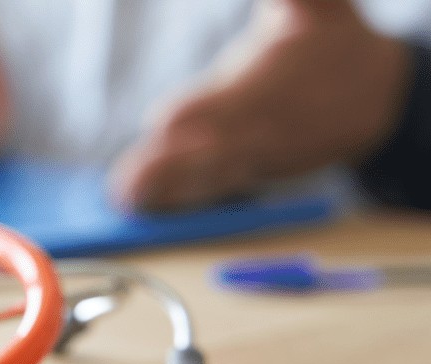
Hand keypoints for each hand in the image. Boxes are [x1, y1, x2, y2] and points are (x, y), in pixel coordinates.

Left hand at [111, 0, 410, 211]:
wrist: (374, 94)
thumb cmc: (331, 38)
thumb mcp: (319, 4)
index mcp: (268, 84)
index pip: (230, 100)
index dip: (197, 110)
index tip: (161, 120)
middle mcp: (259, 125)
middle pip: (211, 148)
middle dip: (171, 165)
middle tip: (129, 181)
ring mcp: (254, 153)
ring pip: (208, 174)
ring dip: (167, 189)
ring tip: (126, 198)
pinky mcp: (248, 170)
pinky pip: (212, 187)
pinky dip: (181, 199)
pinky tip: (146, 207)